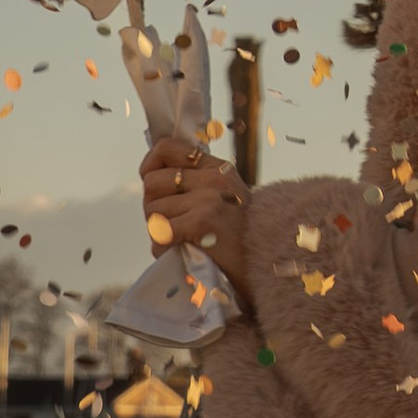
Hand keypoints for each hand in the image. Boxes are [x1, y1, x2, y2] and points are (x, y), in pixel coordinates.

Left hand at [138, 138, 250, 300]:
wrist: (267, 268)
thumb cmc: (240, 241)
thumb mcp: (227, 199)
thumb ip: (196, 184)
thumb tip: (151, 176)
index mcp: (218, 169)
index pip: (166, 148)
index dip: (150, 167)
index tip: (156, 188)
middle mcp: (213, 178)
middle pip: (152, 183)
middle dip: (155, 208)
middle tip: (175, 225)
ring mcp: (208, 198)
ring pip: (153, 211)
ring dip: (160, 233)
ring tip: (185, 242)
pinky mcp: (202, 221)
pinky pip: (160, 233)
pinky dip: (164, 250)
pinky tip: (183, 253)